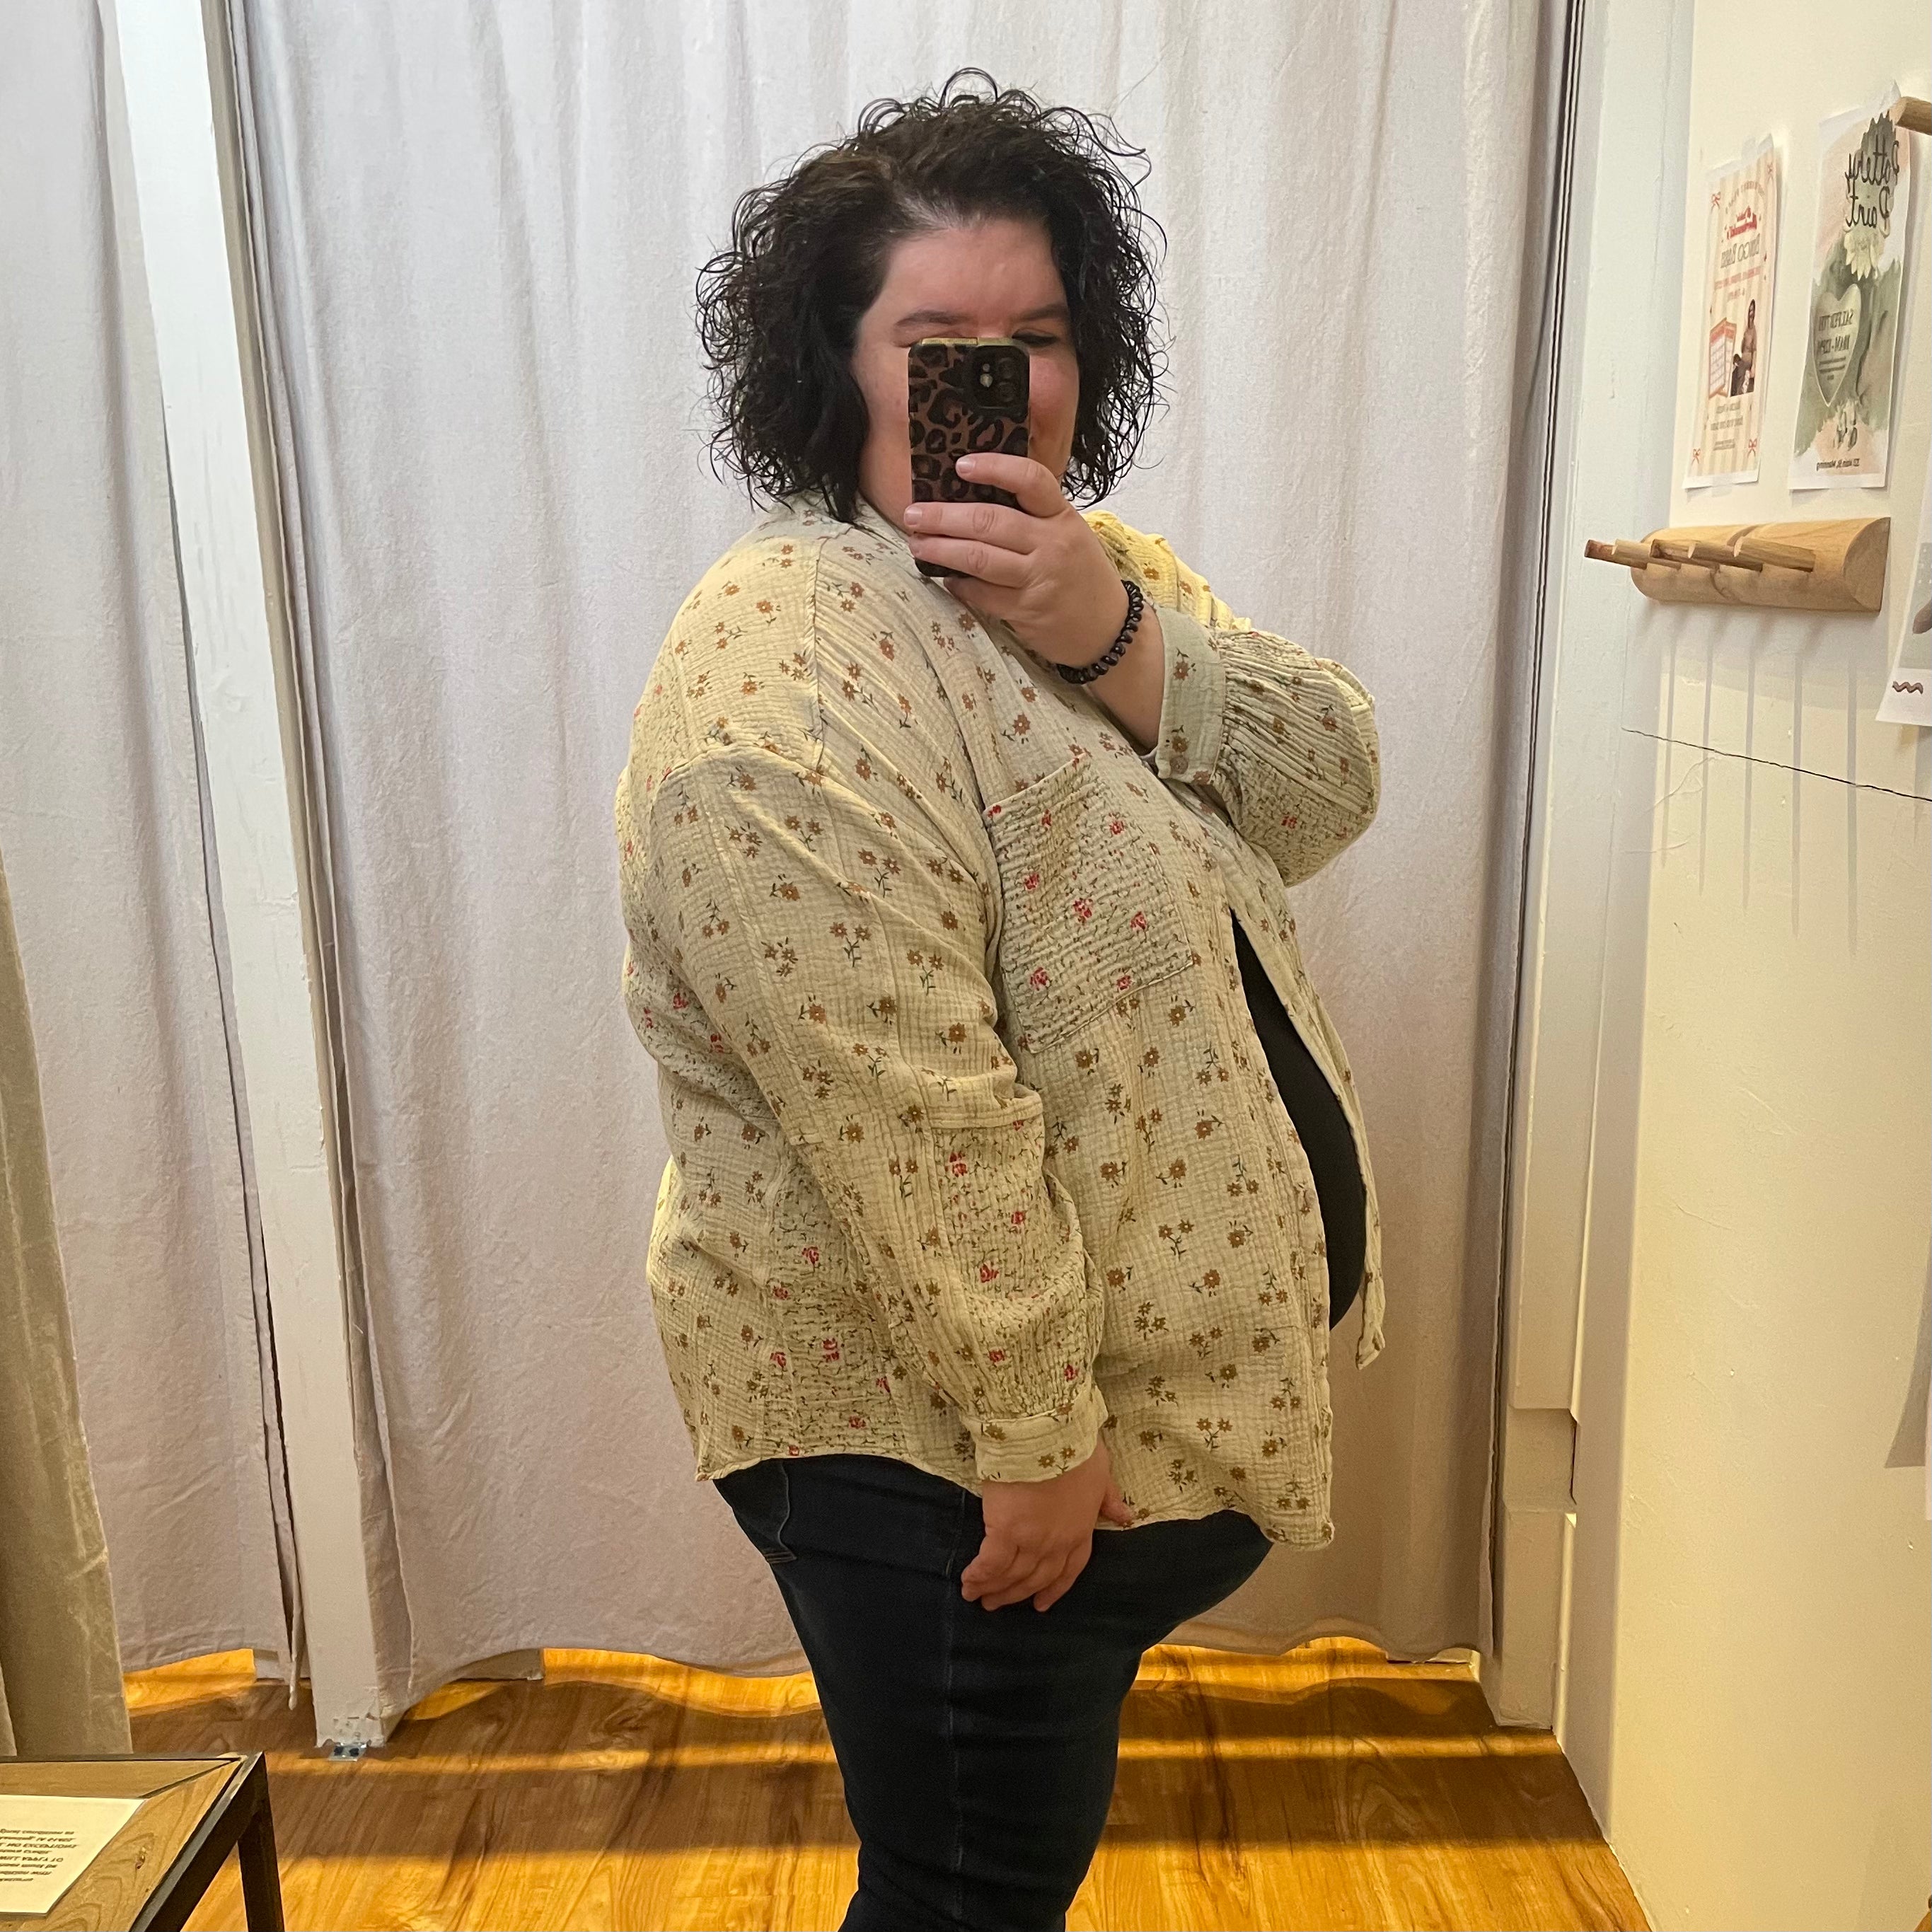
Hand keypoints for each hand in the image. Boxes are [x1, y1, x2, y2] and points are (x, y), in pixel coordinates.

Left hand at [901, 454, 1131, 669]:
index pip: (1031, 479)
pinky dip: (959, 585)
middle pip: (989, 522)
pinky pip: (983, 595)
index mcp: (1063, 517)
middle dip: (944, 516)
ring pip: (979, 559)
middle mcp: (1052, 544)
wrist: (1108, 629)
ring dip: (941, 550)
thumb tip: (975, 498)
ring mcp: (1039, 579)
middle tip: (914, 514)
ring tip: (917, 544)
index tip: (961, 465)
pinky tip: (945, 578)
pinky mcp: (1027, 611)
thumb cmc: (1082, 575)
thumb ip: (1034, 516)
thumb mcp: (1069, 534)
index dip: (995, 468)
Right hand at [960, 1438, 1135, 1612]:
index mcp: (1080, 1530)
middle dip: (1016, 1594)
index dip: (1054, 1589)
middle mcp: (1057, 1543)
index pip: (1069, 1570)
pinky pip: (990, 1563)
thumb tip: (1125, 1517)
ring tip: (976, 1597)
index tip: (1041, 1604)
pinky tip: (968, 1583)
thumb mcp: (1101, 1473)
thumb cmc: (1075, 1446)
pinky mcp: (1005, 1532)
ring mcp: (1031, 1540)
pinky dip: (979, 1576)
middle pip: (1036, 1578)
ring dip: (994, 1590)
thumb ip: (1109, 1498)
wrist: (1048, 1434)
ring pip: (1012, 1575)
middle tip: (997, 1605)